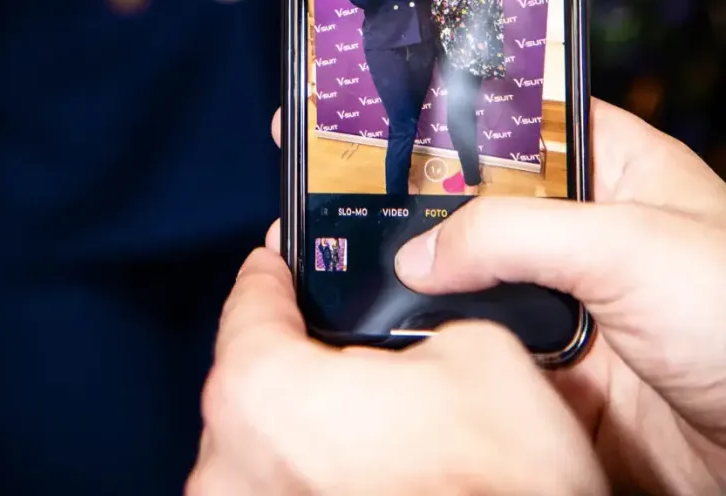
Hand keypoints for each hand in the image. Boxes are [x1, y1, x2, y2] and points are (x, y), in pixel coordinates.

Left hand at [188, 248, 605, 495]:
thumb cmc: (499, 490)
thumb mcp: (478, 348)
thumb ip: (415, 322)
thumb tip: (415, 335)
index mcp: (263, 394)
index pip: (249, 305)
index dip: (276, 272)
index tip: (279, 260)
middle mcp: (234, 469)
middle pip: (251, 383)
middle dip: (297, 359)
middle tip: (341, 342)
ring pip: (268, 450)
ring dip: (310, 429)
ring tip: (371, 417)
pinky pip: (291, 492)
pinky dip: (324, 479)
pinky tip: (375, 470)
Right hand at [393, 99, 725, 494]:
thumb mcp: (623, 245)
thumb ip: (511, 234)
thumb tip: (419, 252)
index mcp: (618, 170)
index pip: (526, 123)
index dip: (463, 119)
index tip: (389, 121)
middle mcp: (593, 234)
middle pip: (491, 209)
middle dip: (433, 214)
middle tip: (359, 209)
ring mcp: (580, 308)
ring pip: (484, 288)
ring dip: (440, 292)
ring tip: (368, 275)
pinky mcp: (570, 380)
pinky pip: (495, 361)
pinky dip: (459, 360)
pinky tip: (418, 347)